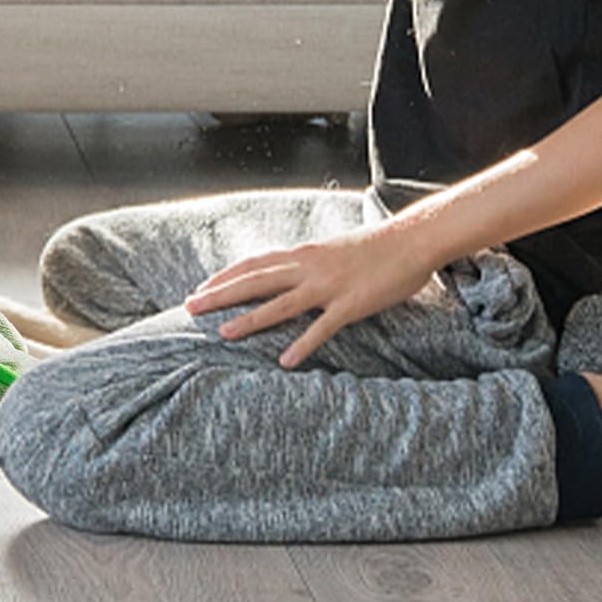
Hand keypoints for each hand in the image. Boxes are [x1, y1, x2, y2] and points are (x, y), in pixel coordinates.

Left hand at [183, 219, 440, 368]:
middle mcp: (308, 267)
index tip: (201, 287)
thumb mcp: (333, 250)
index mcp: (303, 254)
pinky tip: (285, 361)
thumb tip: (291, 271)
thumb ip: (310, 262)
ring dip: (249, 319)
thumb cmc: (376, 247)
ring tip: (222, 334)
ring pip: (279, 304)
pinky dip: (302, 344)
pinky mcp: (350, 304)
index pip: (254, 264)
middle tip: (190, 306)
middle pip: (254, 280)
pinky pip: (322, 328)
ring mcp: (328, 286)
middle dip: (220, 294)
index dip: (225, 276)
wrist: (411, 240)